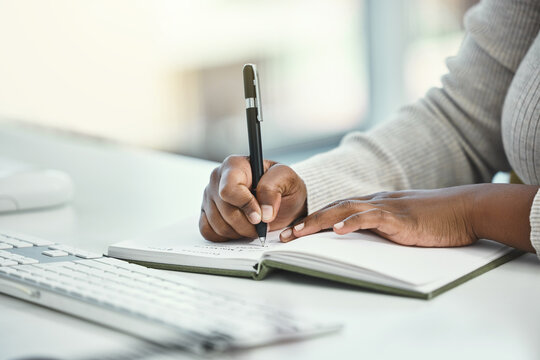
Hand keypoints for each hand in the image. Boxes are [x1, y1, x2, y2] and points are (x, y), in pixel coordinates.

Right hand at [199, 155, 306, 241]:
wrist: (282, 197)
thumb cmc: (282, 185)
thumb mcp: (286, 179)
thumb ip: (273, 190)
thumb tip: (264, 213)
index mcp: (234, 165)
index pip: (229, 189)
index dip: (245, 206)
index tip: (261, 216)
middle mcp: (217, 178)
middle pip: (225, 211)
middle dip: (247, 224)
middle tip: (263, 224)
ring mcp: (209, 196)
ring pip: (218, 224)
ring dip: (240, 232)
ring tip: (254, 226)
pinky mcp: (206, 212)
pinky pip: (208, 231)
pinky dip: (226, 236)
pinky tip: (240, 230)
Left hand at [280, 186, 478, 246]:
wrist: (464, 209)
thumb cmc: (435, 219)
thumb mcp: (400, 223)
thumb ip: (380, 227)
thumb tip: (359, 237)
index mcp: (374, 203)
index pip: (337, 209)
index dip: (313, 219)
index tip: (294, 232)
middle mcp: (375, 201)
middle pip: (333, 208)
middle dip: (306, 222)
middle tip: (285, 236)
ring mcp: (386, 207)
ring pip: (344, 210)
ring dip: (318, 221)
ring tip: (299, 233)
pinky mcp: (399, 217)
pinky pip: (370, 218)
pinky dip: (352, 223)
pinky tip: (337, 231)